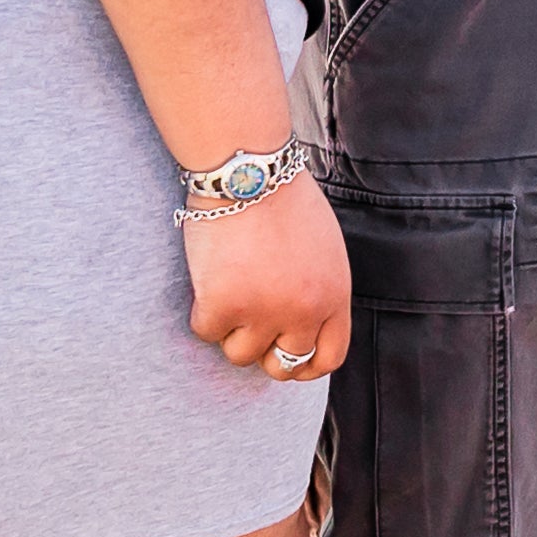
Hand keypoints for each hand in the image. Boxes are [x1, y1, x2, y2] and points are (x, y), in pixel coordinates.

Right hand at [184, 184, 352, 381]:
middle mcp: (303, 311)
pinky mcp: (222, 305)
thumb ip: (318, 289)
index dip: (304, 366)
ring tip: (229, 288)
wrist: (249, 171)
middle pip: (282, 365)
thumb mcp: (324, 248)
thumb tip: (302, 324)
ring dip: (231, 329)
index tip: (284, 356)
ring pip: (240, 354)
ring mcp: (263, 312)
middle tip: (248, 325)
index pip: (328, 358)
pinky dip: (202, 311)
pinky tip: (208, 279)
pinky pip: (206, 331)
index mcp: (334, 296)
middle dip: (263, 351)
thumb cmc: (284, 199)